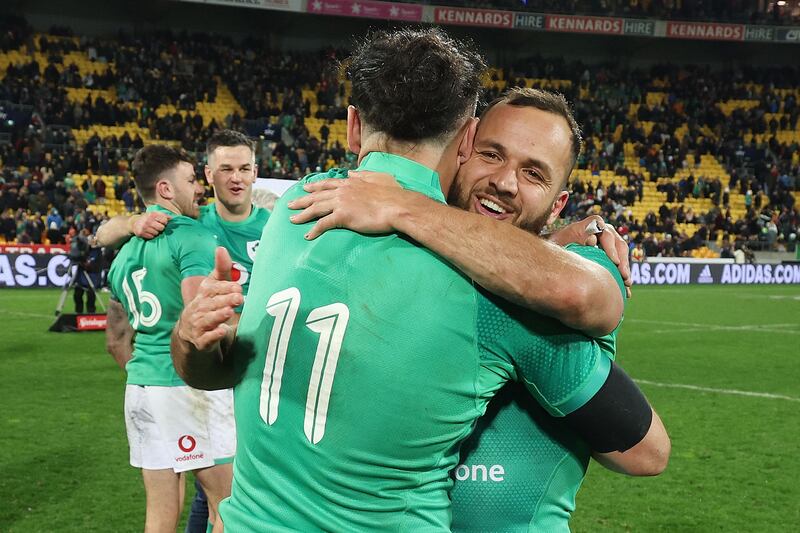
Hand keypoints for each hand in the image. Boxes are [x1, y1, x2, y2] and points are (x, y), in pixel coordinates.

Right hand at [131, 211, 170, 239]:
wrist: (134, 222)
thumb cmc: (148, 218)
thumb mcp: (154, 214)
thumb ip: (163, 215)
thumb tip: (171, 218)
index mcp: (152, 214)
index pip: (164, 220)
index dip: (165, 222)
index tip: (163, 223)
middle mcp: (148, 220)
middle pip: (161, 228)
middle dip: (161, 228)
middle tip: (158, 227)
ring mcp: (144, 227)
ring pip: (157, 233)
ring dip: (156, 232)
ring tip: (152, 229)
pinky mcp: (141, 233)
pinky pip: (151, 237)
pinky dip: (151, 235)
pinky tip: (148, 232)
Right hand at [177, 247, 242, 350]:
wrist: (192, 332)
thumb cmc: (209, 304)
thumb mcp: (214, 286)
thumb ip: (221, 269)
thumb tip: (221, 248)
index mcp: (203, 293)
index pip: (212, 288)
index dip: (225, 287)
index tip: (238, 287)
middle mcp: (199, 308)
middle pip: (211, 304)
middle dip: (225, 300)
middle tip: (239, 298)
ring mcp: (199, 325)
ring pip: (208, 320)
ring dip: (218, 316)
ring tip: (229, 312)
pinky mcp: (201, 341)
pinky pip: (206, 338)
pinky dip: (214, 335)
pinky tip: (222, 331)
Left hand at [287, 171, 407, 239]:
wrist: (398, 206)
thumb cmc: (394, 194)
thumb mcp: (379, 177)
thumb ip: (363, 175)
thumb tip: (352, 173)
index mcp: (351, 182)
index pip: (328, 184)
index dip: (315, 187)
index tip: (305, 188)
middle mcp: (343, 191)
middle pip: (317, 196)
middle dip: (302, 200)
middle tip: (290, 205)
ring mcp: (342, 203)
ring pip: (316, 208)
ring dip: (302, 214)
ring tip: (292, 219)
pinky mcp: (343, 216)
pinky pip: (324, 224)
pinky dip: (314, 230)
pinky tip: (307, 235)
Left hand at [549, 215, 631, 297]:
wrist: (556, 253)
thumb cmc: (557, 248)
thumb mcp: (561, 244)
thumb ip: (575, 241)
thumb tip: (592, 240)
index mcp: (588, 225)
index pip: (602, 228)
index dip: (610, 245)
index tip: (614, 262)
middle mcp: (601, 230)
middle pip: (617, 241)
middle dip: (622, 260)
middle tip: (624, 276)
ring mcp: (608, 239)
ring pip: (622, 251)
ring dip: (625, 267)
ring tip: (626, 283)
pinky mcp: (611, 250)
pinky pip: (621, 260)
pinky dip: (623, 273)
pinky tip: (626, 287)